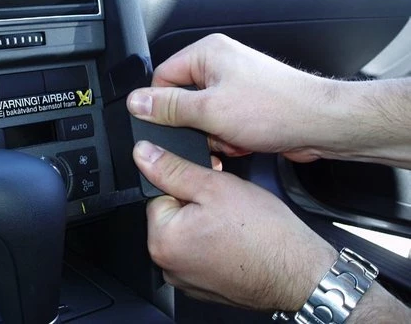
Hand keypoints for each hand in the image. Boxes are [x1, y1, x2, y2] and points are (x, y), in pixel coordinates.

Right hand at [127, 34, 342, 162]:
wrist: (318, 124)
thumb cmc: (275, 108)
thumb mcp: (210, 110)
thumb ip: (168, 107)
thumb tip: (137, 102)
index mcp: (207, 53)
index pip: (162, 78)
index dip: (162, 106)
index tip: (168, 126)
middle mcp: (220, 65)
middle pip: (182, 101)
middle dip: (195, 126)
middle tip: (211, 132)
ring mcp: (234, 85)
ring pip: (201, 118)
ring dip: (213, 135)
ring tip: (233, 136)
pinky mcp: (245, 104)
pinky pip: (220, 124)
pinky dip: (228, 137)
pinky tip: (243, 140)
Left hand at [134, 140, 336, 310]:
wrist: (298, 271)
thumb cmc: (263, 233)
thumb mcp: (214, 185)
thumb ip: (172, 168)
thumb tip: (143, 154)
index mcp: (162, 240)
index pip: (158, 196)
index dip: (186, 185)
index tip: (209, 189)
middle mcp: (168, 265)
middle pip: (172, 216)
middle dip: (195, 205)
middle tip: (226, 207)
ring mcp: (186, 280)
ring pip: (187, 235)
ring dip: (205, 224)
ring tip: (234, 225)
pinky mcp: (204, 288)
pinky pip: (200, 254)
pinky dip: (214, 245)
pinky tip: (236, 242)